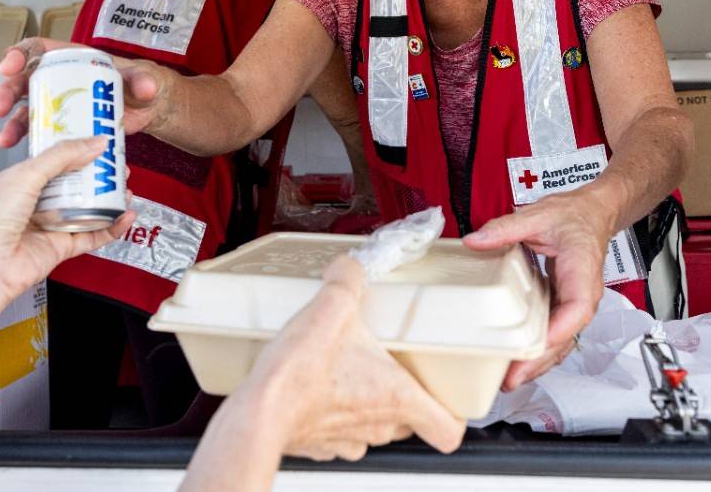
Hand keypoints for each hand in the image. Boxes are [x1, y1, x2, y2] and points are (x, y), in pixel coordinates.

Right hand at [0, 38, 170, 146]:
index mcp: (73, 60)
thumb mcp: (143, 78)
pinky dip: (27, 141)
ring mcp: (58, 104)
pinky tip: (19, 150)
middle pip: (24, 80)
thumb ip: (143, 80)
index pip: (39, 49)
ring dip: (12, 122)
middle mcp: (59, 80)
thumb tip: (145, 86)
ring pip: (26, 109)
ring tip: (5, 138)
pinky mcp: (63, 127)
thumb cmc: (141, 85)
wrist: (148, 109)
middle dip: (7, 92)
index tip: (9, 65)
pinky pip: (39, 132)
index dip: (20, 54)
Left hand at [0, 137, 134, 302]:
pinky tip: (124, 216)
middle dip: (98, 175)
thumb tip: (93, 143)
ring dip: (108, 199)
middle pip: (75, 185)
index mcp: (20, 181)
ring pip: (87, 210)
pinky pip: (93, 235)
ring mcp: (49, 226)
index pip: (54, 160)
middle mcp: (35, 203)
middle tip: (117, 164)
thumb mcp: (25, 175)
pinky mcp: (61, 248)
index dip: (77, 150)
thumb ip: (61, 156)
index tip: (98, 142)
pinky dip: (112, 227)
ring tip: (125, 186)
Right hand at [237, 256, 463, 460]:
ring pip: (373, 428)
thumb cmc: (298, 376)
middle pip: (410, 422)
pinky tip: (318, 384)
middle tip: (394, 365)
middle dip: (404, 394)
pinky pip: (337, 432)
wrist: (256, 411)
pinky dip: (333, 412)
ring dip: (368, 403)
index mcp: (397, 397)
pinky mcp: (318, 444)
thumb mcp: (332, 308)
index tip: (446, 394)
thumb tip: (349, 266)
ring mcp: (347, 440)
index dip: (454, 413)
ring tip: (351, 371)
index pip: (448, 430)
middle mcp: (377, 425)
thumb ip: (348, 278)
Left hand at [462, 188, 612, 389]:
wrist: (593, 213)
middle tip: (511, 377)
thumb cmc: (574, 216)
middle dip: (540, 360)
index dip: (558, 332)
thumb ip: (506, 227)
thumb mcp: (538, 215)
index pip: (577, 310)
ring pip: (561, 340)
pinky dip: (539, 349)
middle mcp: (582, 294)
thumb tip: (475, 240)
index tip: (538, 348)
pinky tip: (518, 360)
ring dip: (539, 361)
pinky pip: (554, 332)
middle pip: (566, 336)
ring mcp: (574, 302)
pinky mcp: (563, 304)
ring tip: (510, 378)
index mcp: (582, 272)